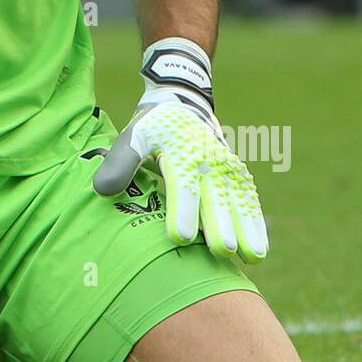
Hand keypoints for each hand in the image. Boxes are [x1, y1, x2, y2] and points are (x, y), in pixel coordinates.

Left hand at [90, 39, 268, 263]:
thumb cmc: (152, 128)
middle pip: (215, 197)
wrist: (183, 104)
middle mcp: (208, 160)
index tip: (181, 237)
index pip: (182, 184)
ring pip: (238, 201)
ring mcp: (226, 168)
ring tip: (253, 258)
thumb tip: (102, 190)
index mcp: (181, 152)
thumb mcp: (134, 136)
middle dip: (221, 225)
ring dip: (247, 229)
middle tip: (224, 251)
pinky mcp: (237, 175)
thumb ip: (120, 162)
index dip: (182, 211)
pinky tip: (260, 249)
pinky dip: (256, 223)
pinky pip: (249, 200)